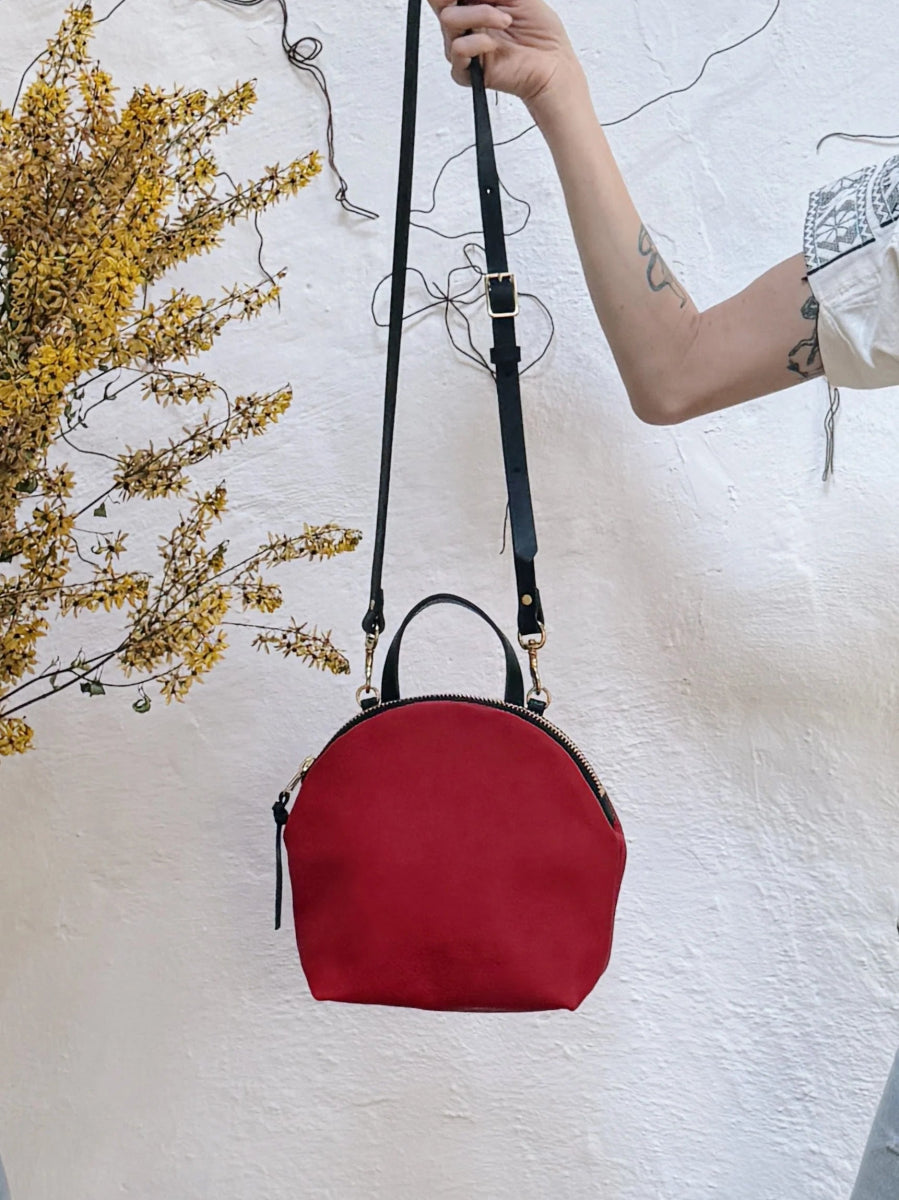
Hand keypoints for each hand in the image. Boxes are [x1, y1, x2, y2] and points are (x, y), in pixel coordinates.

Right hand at [428, 0, 580, 111]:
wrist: (551, 64)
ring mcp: (465, 47)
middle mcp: (466, 25)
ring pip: (449, 20)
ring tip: (505, 21)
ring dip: (481, 14)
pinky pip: (458, 50)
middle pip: (440, 3)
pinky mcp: (466, 72)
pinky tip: (495, 45)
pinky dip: (478, 42)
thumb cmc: (539, 33)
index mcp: (475, 5)